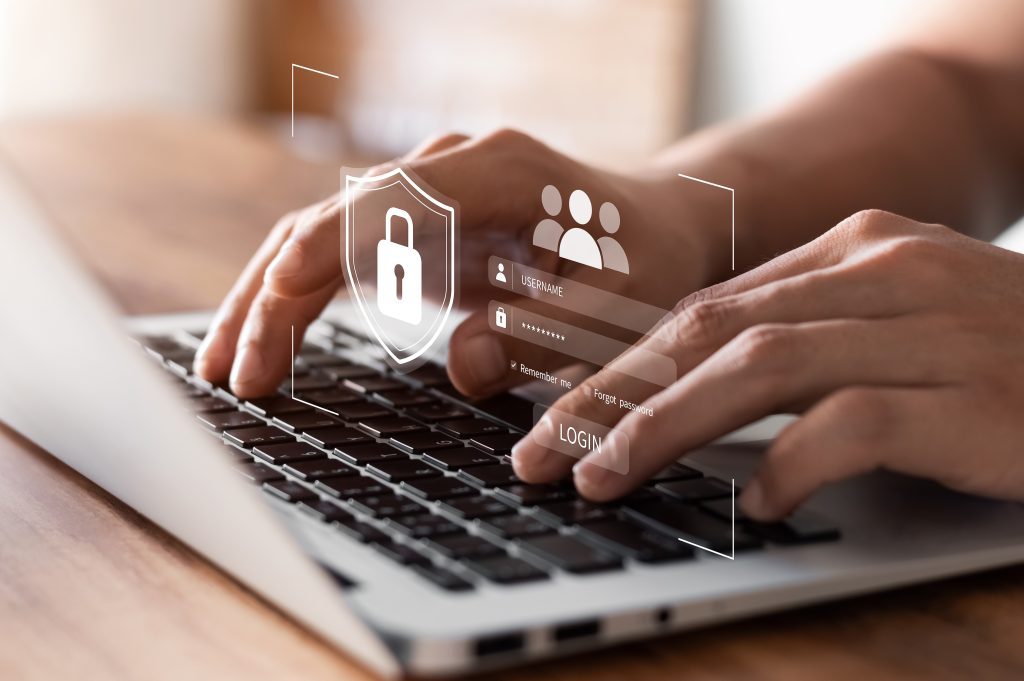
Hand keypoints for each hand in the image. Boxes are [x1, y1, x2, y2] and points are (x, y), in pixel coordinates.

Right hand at [195, 129, 717, 398]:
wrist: (647, 233)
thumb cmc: (641, 265)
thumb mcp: (617, 305)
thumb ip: (547, 333)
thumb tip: (461, 364)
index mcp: (496, 171)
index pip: (392, 200)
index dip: (330, 245)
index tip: (281, 294)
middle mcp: (445, 171)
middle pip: (333, 220)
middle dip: (276, 294)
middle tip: (236, 376)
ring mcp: (421, 197)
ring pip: (316, 240)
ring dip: (266, 302)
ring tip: (222, 372)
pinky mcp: (410, 231)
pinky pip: (334, 262)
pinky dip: (293, 305)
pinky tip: (261, 348)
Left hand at [512, 210, 1023, 519]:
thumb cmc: (1005, 357)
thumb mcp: (896, 322)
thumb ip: (805, 338)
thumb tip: (692, 392)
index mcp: (854, 250)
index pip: (706, 307)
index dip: (622, 363)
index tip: (560, 413)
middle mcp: (881, 273)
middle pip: (711, 331)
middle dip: (613, 395)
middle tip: (544, 451)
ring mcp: (928, 327)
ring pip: (760, 367)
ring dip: (667, 426)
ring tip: (606, 477)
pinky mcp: (971, 394)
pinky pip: (856, 423)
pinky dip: (794, 464)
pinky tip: (760, 504)